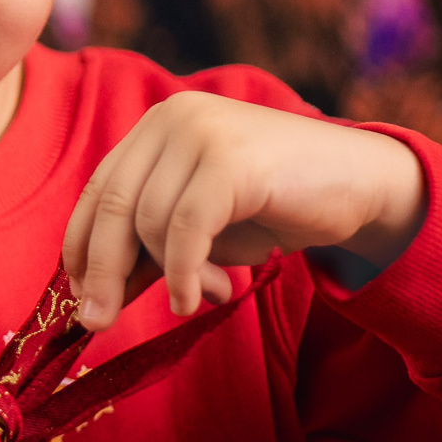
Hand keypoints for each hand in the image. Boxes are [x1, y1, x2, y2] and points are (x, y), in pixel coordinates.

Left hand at [63, 92, 425, 329]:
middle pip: (112, 205)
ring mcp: (203, 131)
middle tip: (97, 323)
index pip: (98, 190)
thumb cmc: (273, 207)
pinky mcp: (233, 159)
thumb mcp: (199, 229)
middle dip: (102, 272)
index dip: (81, 247)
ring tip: (200, 296)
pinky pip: (186, 228)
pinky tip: (195, 298)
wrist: (362, 185)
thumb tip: (93, 302)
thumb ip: (148, 251)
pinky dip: (184, 273)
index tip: (80, 298)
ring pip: (149, 221)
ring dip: (168, 275)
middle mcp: (172, 118)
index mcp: (155, 127)